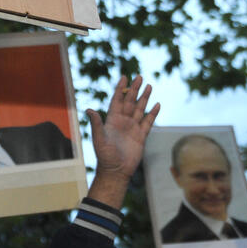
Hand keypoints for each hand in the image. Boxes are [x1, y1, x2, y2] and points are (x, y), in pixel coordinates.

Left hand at [86, 75, 159, 206]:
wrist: (116, 171)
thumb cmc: (105, 156)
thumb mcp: (99, 138)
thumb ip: (96, 124)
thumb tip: (89, 109)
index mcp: (112, 120)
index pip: (117, 100)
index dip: (120, 89)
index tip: (124, 77)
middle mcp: (122, 122)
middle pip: (130, 101)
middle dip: (134, 89)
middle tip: (139, 76)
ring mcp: (132, 128)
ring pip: (140, 109)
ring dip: (144, 98)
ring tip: (149, 86)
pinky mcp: (141, 136)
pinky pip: (148, 122)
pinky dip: (153, 113)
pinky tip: (157, 105)